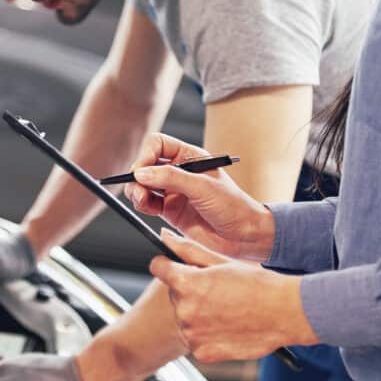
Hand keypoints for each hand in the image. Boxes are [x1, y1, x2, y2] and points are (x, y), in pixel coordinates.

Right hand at [124, 133, 274, 260]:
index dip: (146, 154)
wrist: (243, 235)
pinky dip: (142, 204)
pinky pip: (148, 203)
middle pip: (147, 165)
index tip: (140, 170)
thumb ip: (170, 178)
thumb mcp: (202, 187)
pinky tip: (146, 207)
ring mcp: (174, 191)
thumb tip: (141, 173)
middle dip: (138, 175)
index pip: (158, 144)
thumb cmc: (233, 206)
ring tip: (141, 200)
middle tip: (137, 188)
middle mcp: (180, 171)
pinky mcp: (170, 210)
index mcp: (190, 157)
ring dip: (137, 191)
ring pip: (144, 185)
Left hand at [150, 229, 317, 362]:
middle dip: (189, 291)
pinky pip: (196, 340)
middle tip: (218, 291)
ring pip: (185, 318)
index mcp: (187, 282)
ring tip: (226, 309)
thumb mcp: (222, 260)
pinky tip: (228, 326)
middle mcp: (185, 309)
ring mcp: (192, 334)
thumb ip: (188, 249)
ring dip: (198, 314)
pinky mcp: (202, 353)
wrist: (286, 312)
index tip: (178, 268)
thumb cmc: (258, 284)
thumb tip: (165, 236)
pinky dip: (207, 335)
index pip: (158, 268)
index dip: (169, 266)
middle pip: (174, 295)